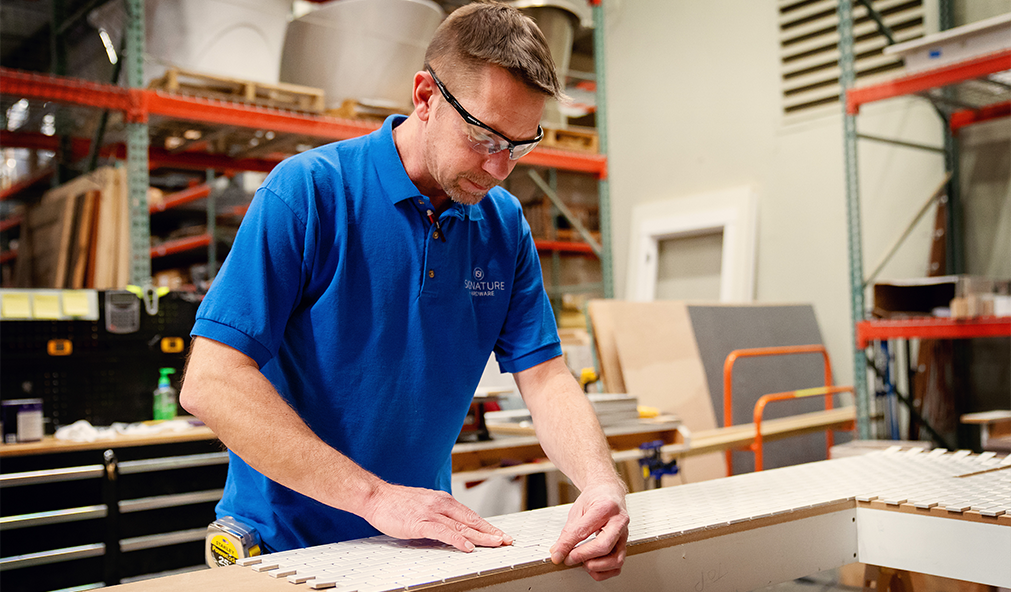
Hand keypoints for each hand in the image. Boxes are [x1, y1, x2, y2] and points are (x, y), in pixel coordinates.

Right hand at [362, 482, 511, 552]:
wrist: (376, 496)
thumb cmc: (396, 503)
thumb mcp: (423, 505)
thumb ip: (438, 514)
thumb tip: (451, 526)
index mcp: (442, 500)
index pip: (470, 515)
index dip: (486, 525)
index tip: (499, 533)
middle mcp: (440, 504)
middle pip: (471, 520)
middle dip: (490, 531)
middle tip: (506, 540)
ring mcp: (431, 513)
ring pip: (461, 526)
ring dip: (480, 536)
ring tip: (495, 543)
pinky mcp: (420, 523)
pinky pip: (443, 532)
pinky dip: (457, 540)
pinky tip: (467, 546)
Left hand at [549, 481, 628, 580]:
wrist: (609, 492)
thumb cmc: (595, 499)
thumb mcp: (577, 511)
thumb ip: (568, 533)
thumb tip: (558, 552)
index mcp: (605, 507)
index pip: (584, 531)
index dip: (568, 546)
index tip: (558, 555)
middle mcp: (619, 521)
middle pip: (604, 546)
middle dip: (583, 556)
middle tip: (569, 559)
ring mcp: (624, 534)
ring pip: (616, 559)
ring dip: (596, 566)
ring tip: (582, 562)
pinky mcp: (625, 544)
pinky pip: (618, 564)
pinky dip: (605, 571)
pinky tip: (593, 566)